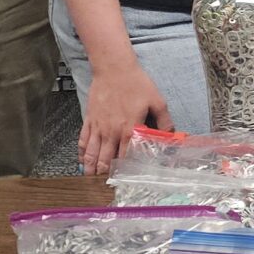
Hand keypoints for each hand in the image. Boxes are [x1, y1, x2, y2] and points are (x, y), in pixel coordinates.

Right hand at [80, 59, 169, 175]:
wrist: (113, 68)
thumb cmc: (136, 83)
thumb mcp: (157, 101)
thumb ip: (165, 122)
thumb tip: (171, 136)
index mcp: (129, 129)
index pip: (127, 156)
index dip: (125, 170)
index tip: (125, 180)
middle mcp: (112, 131)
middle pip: (106, 159)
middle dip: (105, 173)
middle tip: (105, 184)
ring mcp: (98, 126)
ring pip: (92, 152)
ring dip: (91, 166)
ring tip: (90, 178)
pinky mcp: (89, 119)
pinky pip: (83, 139)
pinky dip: (82, 152)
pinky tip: (82, 160)